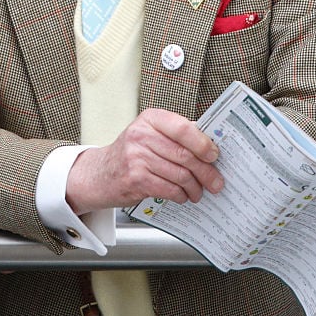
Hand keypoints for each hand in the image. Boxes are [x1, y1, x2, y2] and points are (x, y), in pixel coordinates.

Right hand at [65, 108, 222, 214]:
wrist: (100, 173)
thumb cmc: (131, 153)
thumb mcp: (150, 134)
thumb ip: (176, 134)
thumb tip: (211, 143)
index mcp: (150, 119)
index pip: (183, 128)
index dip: (203, 144)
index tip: (215, 156)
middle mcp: (141, 135)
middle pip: (185, 155)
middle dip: (206, 172)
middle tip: (216, 182)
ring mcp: (136, 157)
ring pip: (180, 175)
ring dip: (195, 188)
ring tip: (198, 192)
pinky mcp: (135, 178)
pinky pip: (170, 189)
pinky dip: (181, 195)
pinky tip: (182, 196)